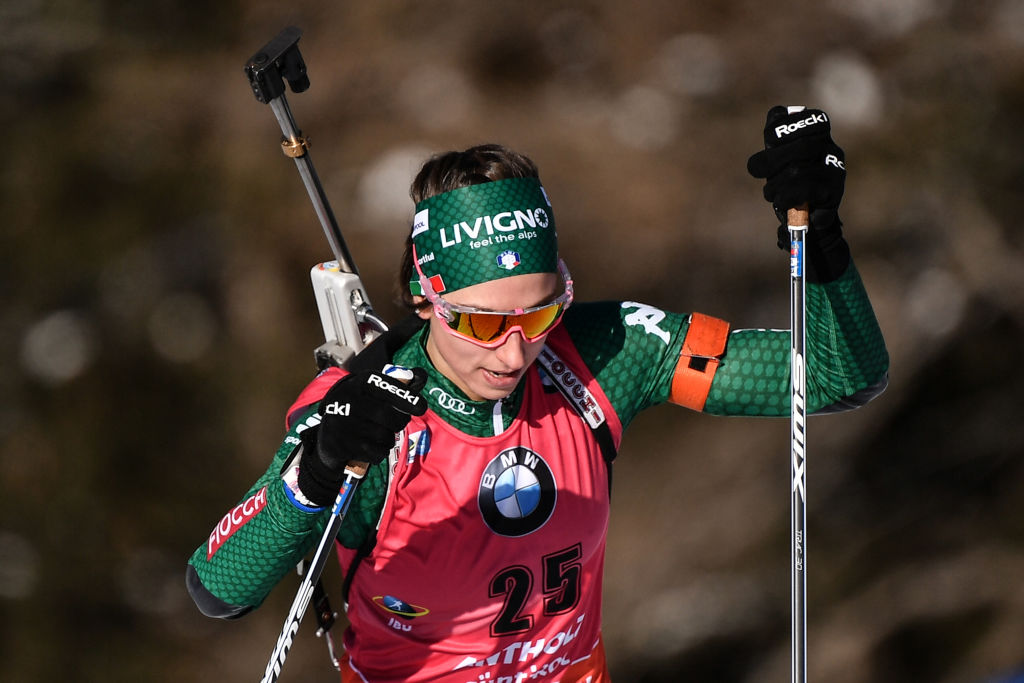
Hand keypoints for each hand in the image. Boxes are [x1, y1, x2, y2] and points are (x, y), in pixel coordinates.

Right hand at [297, 364, 426, 506]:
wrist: (328, 435)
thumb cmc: (360, 410)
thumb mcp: (374, 393)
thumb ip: (398, 386)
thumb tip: (421, 375)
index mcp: (358, 383)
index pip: (385, 388)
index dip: (405, 397)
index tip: (421, 407)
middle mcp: (347, 399)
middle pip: (387, 416)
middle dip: (399, 422)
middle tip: (398, 423)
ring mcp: (342, 422)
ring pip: (383, 436)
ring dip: (389, 439)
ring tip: (382, 435)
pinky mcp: (341, 444)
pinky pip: (374, 452)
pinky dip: (380, 453)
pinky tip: (372, 448)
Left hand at [747, 105, 845, 214]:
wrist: (805, 218)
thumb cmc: (787, 183)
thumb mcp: (777, 158)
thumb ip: (775, 140)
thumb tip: (774, 122)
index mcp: (819, 135)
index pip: (809, 118)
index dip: (782, 128)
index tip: (768, 143)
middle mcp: (832, 148)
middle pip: (801, 146)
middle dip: (770, 160)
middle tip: (757, 170)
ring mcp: (836, 170)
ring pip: (798, 170)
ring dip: (774, 184)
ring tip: (770, 192)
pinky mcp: (834, 193)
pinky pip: (804, 192)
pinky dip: (785, 198)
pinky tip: (781, 202)